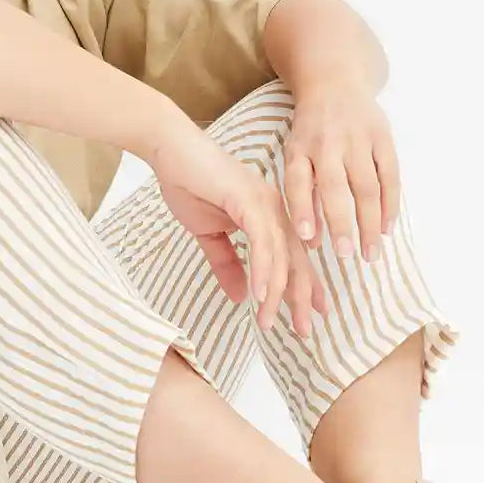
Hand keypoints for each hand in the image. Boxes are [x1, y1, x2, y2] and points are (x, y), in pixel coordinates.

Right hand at [145, 116, 327, 335]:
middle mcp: (275, 209)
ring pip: (281, 256)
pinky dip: (263, 270)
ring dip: (276, 293)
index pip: (293, 257)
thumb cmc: (189, 185)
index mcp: (270, 215)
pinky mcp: (249, 200)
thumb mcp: (209, 234)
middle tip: (304, 330)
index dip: (304, 287)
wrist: (171, 152)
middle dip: (302, 297)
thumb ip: (227, 263)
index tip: (312, 315)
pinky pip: (262, 242)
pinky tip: (259, 295)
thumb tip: (240, 297)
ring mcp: (265, 203)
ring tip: (269, 322)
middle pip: (297, 260)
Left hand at [284, 77, 400, 263]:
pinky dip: (390, 203)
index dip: (302, 210)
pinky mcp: (382, 137)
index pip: (298, 181)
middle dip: (341, 223)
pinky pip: (390, 175)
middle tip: (346, 256)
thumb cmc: (311, 131)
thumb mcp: (296, 154)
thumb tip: (309, 240)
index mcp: (300, 147)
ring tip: (371, 253)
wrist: (334, 82)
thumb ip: (300, 195)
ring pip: (367, 186)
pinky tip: (388, 227)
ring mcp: (358, 138)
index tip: (306, 240)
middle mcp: (328, 142)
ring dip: (370, 222)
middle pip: (336, 187)